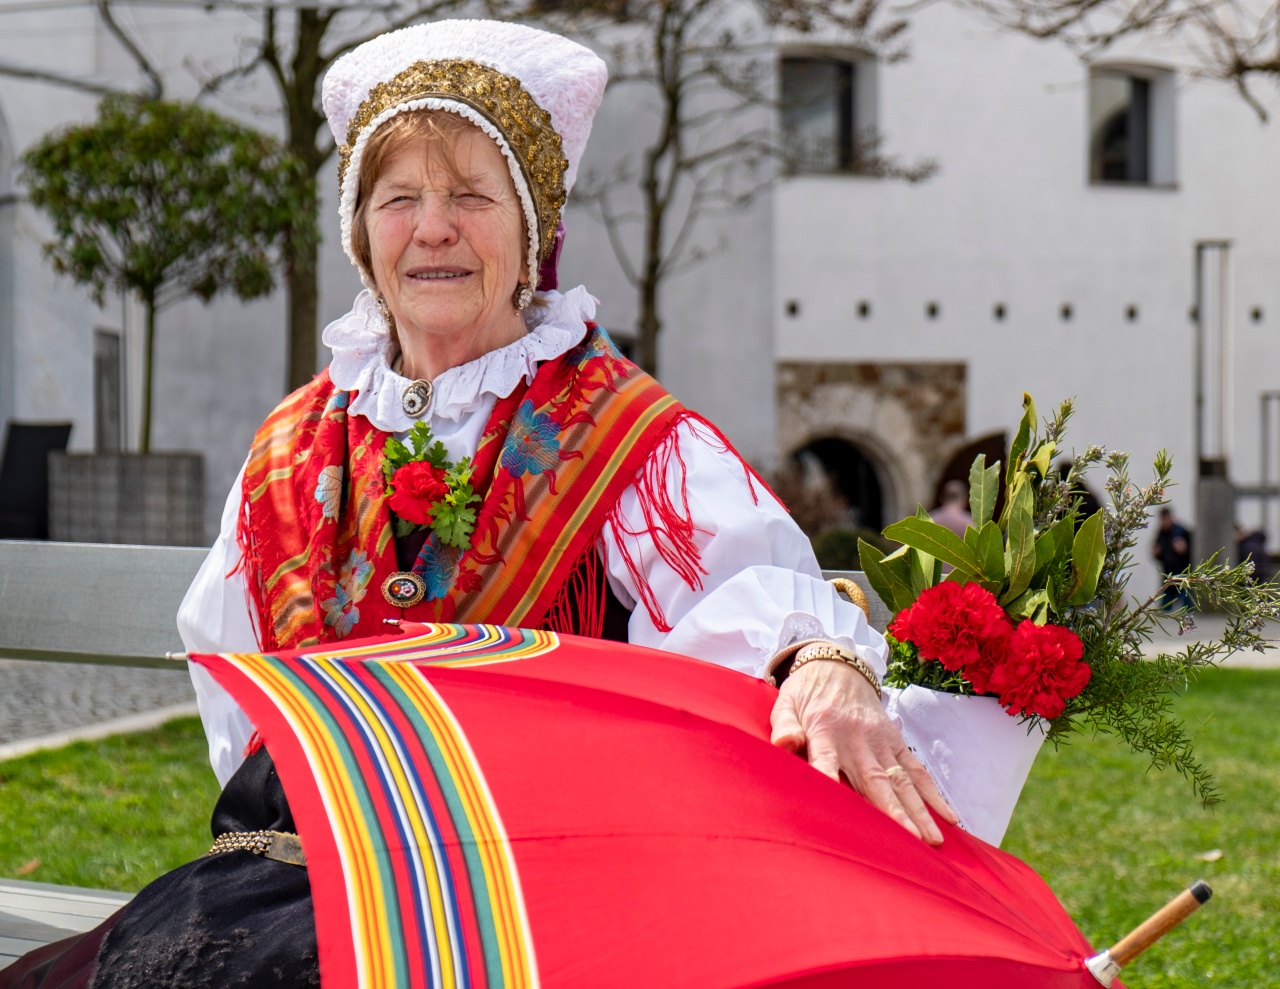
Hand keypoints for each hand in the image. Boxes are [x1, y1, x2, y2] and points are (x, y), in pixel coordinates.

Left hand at [770, 658, 957, 844]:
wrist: (837, 667)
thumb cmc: (807, 693)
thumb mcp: (785, 703)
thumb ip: (783, 725)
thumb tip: (783, 744)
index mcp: (825, 731)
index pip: (825, 759)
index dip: (829, 780)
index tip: (838, 808)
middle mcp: (857, 740)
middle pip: (876, 781)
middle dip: (894, 812)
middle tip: (910, 841)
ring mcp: (880, 742)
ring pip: (902, 780)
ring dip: (919, 810)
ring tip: (934, 839)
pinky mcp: (895, 742)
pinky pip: (916, 769)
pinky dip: (933, 793)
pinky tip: (948, 816)